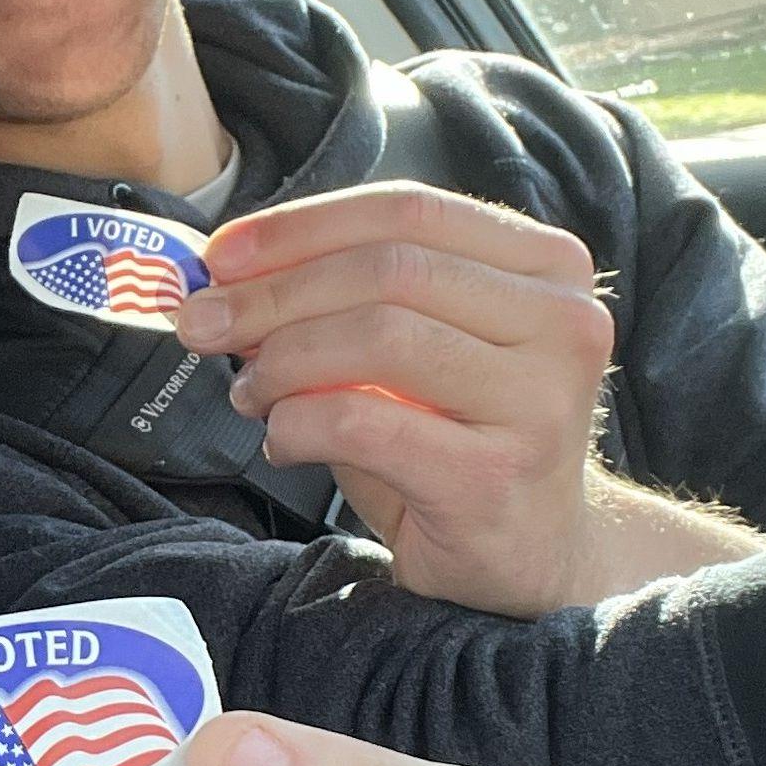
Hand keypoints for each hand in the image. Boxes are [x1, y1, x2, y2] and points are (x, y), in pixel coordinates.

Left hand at [179, 185, 619, 613]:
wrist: (533, 554)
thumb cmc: (461, 441)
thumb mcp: (419, 348)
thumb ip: (350, 297)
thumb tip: (231, 274)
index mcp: (547, 268)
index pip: (409, 210)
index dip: (301, 226)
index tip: (223, 255)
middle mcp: (563, 323)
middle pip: (387, 270)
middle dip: (272, 292)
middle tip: (203, 322)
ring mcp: (539, 402)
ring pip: (377, 337)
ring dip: (283, 360)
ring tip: (250, 391)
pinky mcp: (493, 477)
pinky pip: (363, 422)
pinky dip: (298, 424)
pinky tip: (283, 439)